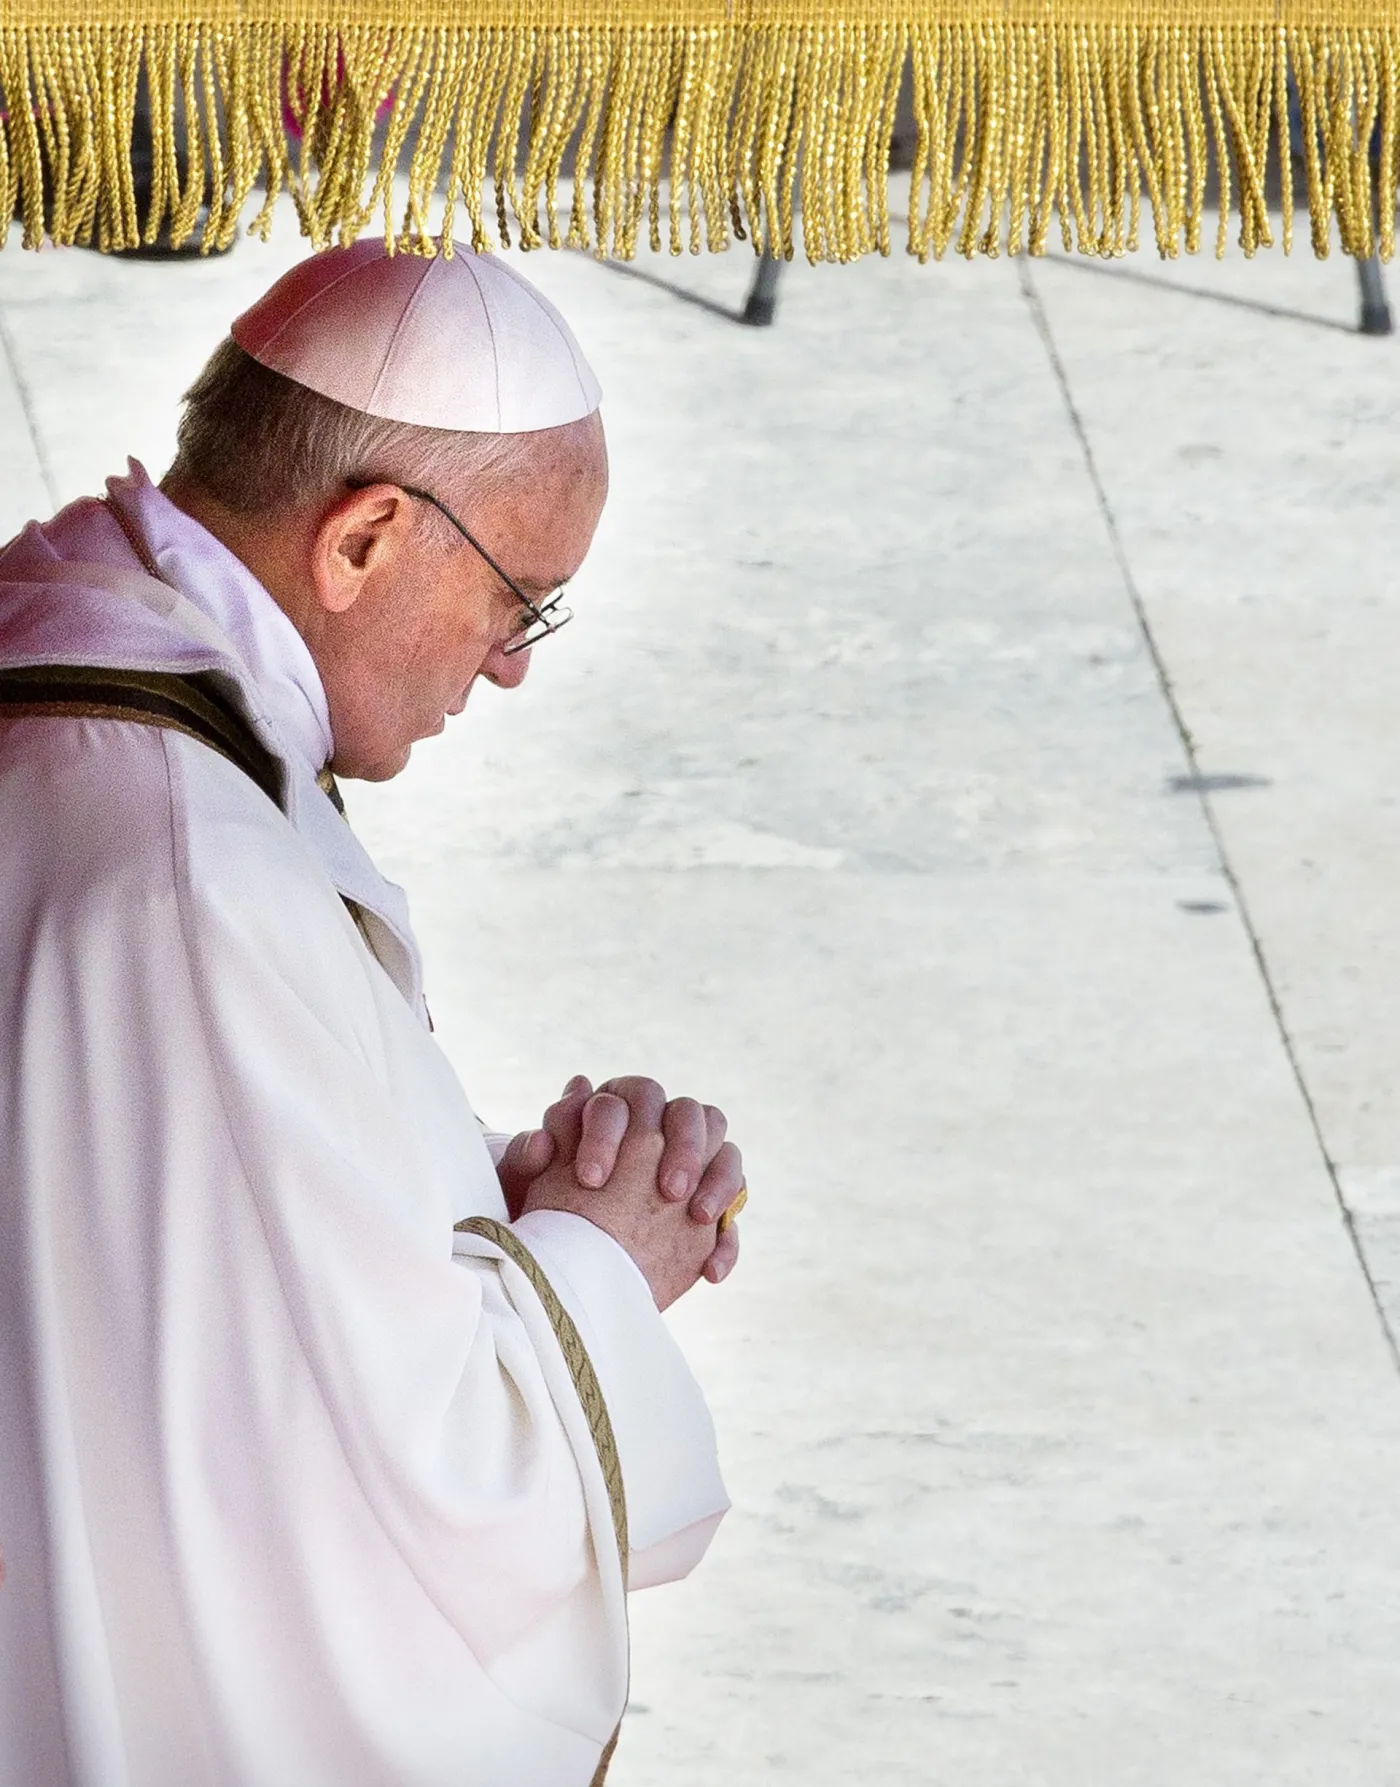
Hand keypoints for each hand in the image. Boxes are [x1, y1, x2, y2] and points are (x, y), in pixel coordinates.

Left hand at [518, 1076, 743, 1308]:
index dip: (610, 1133)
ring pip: (726, 1153)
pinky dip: (726, 1242)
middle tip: (669, 1190)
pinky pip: (732, 1216)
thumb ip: (530, 1156)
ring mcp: (693, 1166)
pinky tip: (710, 1272)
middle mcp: (662, 1128)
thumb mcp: (529, 1182)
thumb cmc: (542, 1202)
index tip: (591, 1180)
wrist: (562, 1251)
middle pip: (691, 1114)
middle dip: (684, 1147)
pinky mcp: (707, 1208)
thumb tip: (541, 1139)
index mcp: (621, 1107)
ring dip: (719, 1181)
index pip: (630, 1097)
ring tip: (698, 1218)